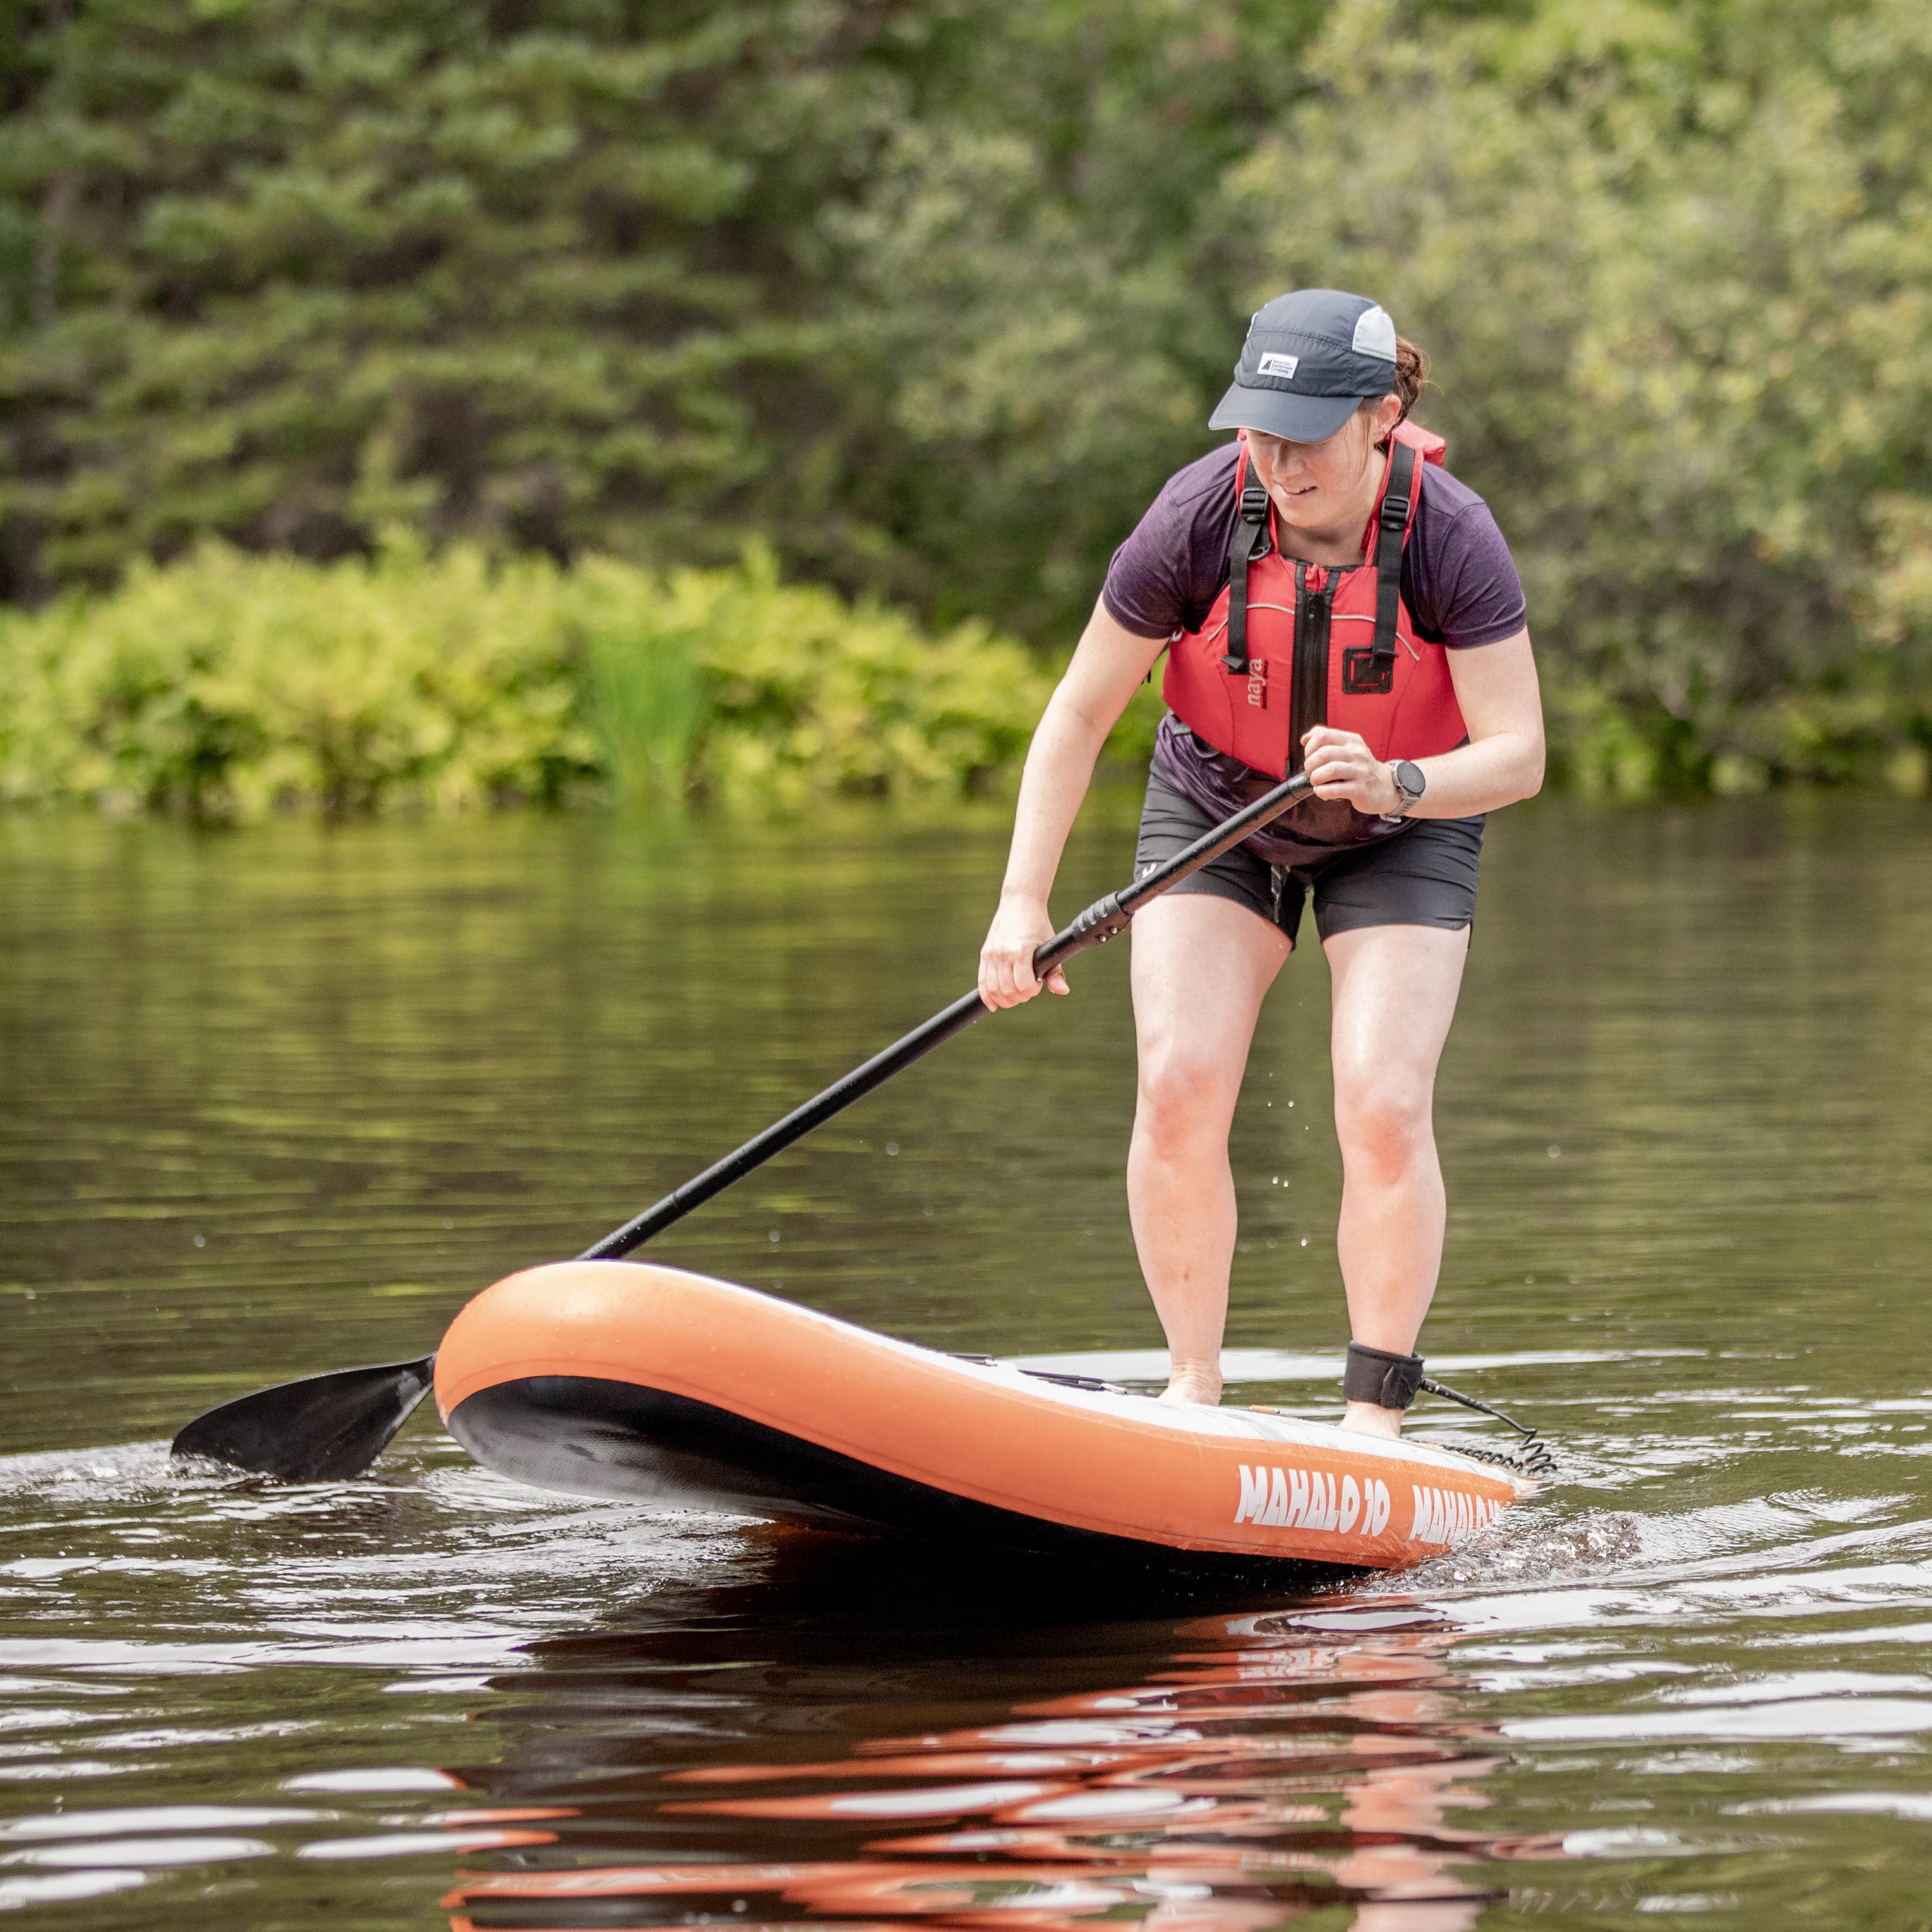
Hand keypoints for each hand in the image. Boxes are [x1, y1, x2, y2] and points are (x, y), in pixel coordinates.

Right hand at [978, 893, 1068, 1007]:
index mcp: (1020, 951)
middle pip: (1008, 991)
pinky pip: (981, 983)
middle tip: (1028, 989)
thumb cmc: (1038, 925)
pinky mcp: (984, 954)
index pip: (1024, 985)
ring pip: (993, 990)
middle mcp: (1003, 953)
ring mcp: (991, 954)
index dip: (1032, 990)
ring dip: (1005, 1000)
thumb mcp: (1049, 947)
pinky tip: (994, 1005)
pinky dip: (987, 997)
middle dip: (1020, 997)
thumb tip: (1062, 991)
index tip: (1037, 984)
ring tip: (1016, 994)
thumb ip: (1055, 972)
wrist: (1019, 903)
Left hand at [1301, 726, 1400, 814]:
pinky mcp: (1360, 789)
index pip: (1322, 735)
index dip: (1309, 748)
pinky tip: (1323, 792)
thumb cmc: (1359, 768)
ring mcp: (1360, 771)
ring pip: (1329, 770)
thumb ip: (1327, 741)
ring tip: (1317, 783)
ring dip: (1315, 778)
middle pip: (1323, 753)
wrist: (1386, 787)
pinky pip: (1334, 789)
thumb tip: (1304, 739)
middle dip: (1309, 765)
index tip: (1309, 757)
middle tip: (1311, 773)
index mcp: (1352, 740)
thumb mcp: (1349, 749)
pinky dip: (1322, 792)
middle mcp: (1357, 753)